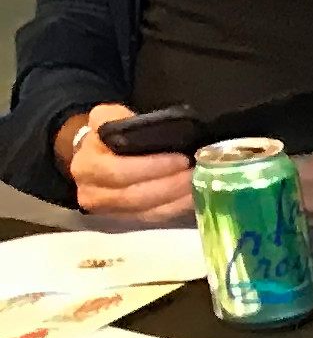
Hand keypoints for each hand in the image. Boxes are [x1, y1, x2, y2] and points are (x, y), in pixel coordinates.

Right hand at [58, 106, 192, 227]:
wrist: (92, 157)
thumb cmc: (108, 136)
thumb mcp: (107, 117)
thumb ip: (120, 119)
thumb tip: (153, 127)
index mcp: (88, 162)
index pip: (119, 170)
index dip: (152, 167)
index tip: (182, 159)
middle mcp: (91, 189)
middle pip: (133, 195)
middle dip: (170, 184)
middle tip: (196, 173)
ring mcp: (104, 208)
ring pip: (144, 210)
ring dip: (175, 199)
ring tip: (198, 184)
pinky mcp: (119, 220)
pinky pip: (150, 218)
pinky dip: (174, 208)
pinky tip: (192, 197)